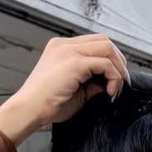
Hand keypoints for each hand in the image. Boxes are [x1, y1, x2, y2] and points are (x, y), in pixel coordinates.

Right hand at [0, 33, 129, 141]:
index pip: (95, 43)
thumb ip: (93, 82)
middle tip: (122, 83)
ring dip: (118, 69)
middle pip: (104, 41)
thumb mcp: (76, 90)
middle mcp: (64, 45)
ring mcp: (69, 51)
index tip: (116, 79)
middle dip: (119, 61)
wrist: (28, 111)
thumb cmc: (47, 105)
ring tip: (116, 89)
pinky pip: (105, 64)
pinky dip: (114, 78)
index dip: (110, 59)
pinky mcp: (74, 62)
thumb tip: (111, 82)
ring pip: (108, 48)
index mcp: (61, 48)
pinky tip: (110, 93)